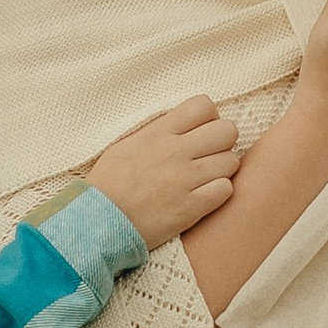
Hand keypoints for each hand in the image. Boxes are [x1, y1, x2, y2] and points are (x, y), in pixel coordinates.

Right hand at [88, 93, 239, 248]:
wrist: (97, 220)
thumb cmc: (109, 183)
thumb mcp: (127, 144)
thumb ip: (158, 130)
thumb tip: (183, 121)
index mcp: (159, 132)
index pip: (204, 106)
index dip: (209, 117)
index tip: (200, 131)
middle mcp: (175, 152)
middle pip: (227, 131)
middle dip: (223, 142)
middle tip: (209, 155)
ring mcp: (185, 180)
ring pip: (231, 161)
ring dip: (223, 169)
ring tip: (206, 178)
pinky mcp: (191, 207)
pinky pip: (226, 190)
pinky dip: (219, 193)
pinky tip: (204, 196)